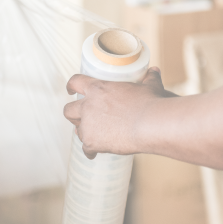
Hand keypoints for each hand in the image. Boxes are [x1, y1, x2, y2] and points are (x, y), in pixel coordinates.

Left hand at [63, 67, 177, 159]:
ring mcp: (88, 125)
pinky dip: (90, 151)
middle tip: (80, 118)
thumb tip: (154, 71)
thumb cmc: (150, 103)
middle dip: (73, 114)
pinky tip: (95, 153)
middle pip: (68, 110)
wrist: (151, 124)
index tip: (70, 90)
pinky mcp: (91, 142)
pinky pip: (86, 148)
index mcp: (97, 89)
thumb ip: (149, 78)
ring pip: (78, 131)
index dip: (71, 86)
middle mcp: (88, 106)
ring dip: (84, 132)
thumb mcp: (150, 87)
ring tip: (94, 136)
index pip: (75, 82)